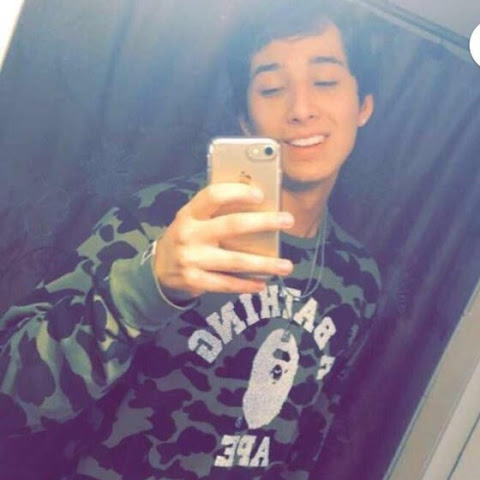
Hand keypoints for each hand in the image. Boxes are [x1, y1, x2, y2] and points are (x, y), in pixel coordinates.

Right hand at [154, 183, 293, 300]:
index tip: (260, 194)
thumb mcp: (191, 219)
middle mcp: (189, 234)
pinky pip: (226, 284)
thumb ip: (214, 212)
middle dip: (264, 222)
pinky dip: (247, 284)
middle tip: (288, 220)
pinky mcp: (195, 280)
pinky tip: (263, 283)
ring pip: (235, 261)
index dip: (237, 193)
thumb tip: (256, 205)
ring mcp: (192, 259)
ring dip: (264, 264)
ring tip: (286, 265)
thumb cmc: (186, 237)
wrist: (158, 269)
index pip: (213, 196)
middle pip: (232, 226)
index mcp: (189, 213)